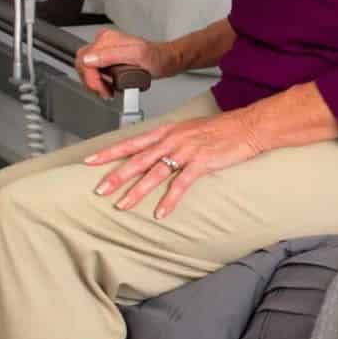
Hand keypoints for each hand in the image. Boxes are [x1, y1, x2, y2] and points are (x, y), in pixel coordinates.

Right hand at [76, 28, 167, 96]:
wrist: (165, 61)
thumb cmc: (156, 58)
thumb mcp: (137, 55)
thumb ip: (112, 55)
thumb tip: (90, 59)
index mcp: (108, 39)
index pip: (85, 59)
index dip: (90, 77)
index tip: (101, 88)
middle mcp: (104, 43)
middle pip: (82, 63)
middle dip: (90, 81)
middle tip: (104, 91)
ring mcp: (105, 51)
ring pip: (86, 68)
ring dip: (94, 83)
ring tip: (107, 90)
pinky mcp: (108, 59)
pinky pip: (93, 71)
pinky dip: (98, 82)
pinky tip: (108, 86)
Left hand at [82, 109, 264, 216]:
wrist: (247, 126)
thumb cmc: (220, 130)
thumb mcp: (188, 130)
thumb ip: (168, 141)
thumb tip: (152, 153)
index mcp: (167, 131)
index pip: (131, 142)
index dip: (110, 152)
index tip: (90, 161)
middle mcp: (172, 139)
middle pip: (138, 159)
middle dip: (117, 175)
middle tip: (100, 189)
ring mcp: (186, 151)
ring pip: (155, 173)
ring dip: (137, 190)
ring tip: (123, 205)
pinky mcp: (201, 163)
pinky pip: (181, 184)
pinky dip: (169, 199)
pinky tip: (160, 212)